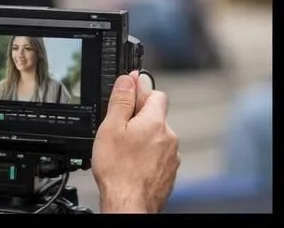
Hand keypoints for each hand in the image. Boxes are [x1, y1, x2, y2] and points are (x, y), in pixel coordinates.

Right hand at [92, 71, 179, 213]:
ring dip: (144, 138)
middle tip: (120, 127)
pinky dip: (148, 155)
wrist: (129, 204)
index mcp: (155, 121)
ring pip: (158, 136)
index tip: (129, 90)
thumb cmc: (119, 171)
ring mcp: (172, 155)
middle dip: (140, 117)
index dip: (139, 91)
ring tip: (124, 150)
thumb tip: (128, 79)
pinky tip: (133, 163)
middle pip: (156, 115)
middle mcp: (169, 136)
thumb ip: (122, 101)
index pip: (154, 93)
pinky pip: (159, 155)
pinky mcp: (169, 171)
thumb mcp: (111, 128)